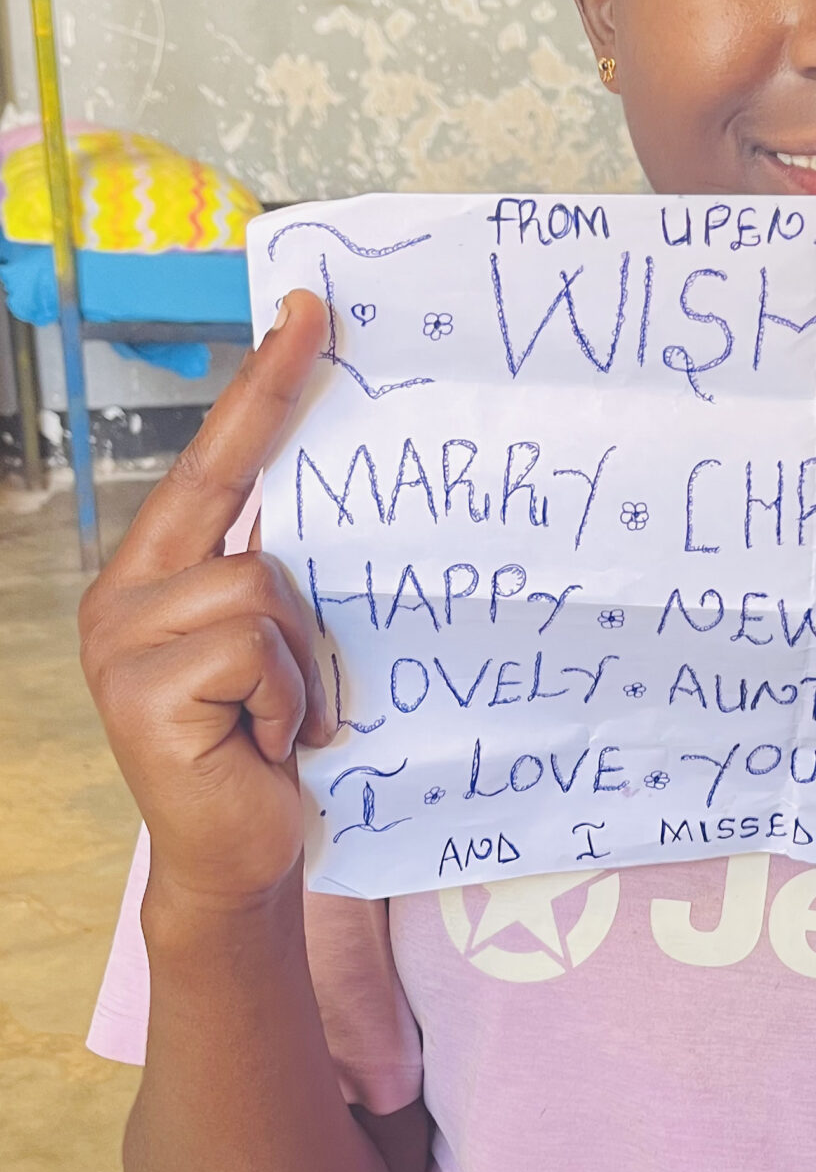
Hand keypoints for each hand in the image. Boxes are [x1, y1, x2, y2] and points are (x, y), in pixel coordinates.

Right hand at [80, 290, 332, 912]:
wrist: (236, 859)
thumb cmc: (267, 749)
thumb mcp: (274, 648)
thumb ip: (274, 577)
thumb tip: (336, 498)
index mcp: (155, 576)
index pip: (212, 465)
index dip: (261, 387)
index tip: (308, 312)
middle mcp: (123, 597)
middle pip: (237, 505)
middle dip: (283, 436)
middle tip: (321, 323)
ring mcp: (123, 643)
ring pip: (262, 587)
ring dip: (301, 660)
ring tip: (287, 717)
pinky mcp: (143, 690)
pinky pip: (255, 648)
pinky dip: (285, 697)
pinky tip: (269, 742)